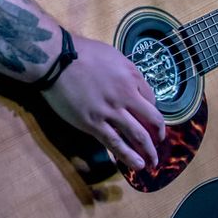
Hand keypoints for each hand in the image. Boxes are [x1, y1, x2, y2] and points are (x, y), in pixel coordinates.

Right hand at [40, 35, 166, 169]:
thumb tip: (132, 86)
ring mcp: (110, 112)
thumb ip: (127, 72)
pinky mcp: (93, 124)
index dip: (153, 112)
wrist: (57, 60)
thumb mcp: (113, 55)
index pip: (152, 99)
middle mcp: (126, 96)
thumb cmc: (82, 52)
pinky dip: (128, 156)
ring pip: (137, 135)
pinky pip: (115, 143)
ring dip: (148, 150)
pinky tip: (136, 165)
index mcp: (132, 77)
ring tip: (153, 162)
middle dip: (158, 135)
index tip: (151, 121)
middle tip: (160, 144)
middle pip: (151, 120)